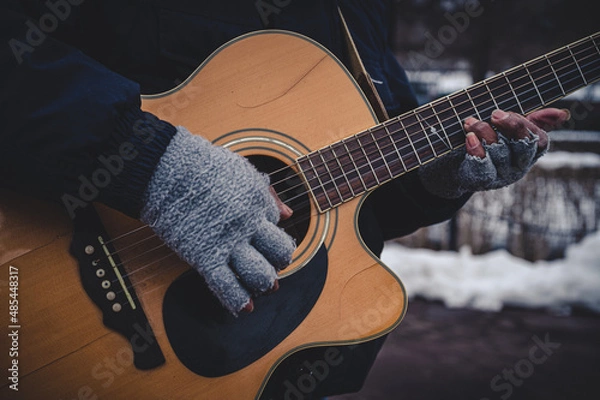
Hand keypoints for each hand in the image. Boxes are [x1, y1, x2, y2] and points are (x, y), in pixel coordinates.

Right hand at [141, 127, 295, 314]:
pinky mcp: (204, 255)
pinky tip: (245, 308)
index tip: (266, 239)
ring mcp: (228, 241)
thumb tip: (287, 213)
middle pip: (278, 253)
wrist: (167, 170)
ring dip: (264, 283)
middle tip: (274, 266)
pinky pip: (225, 284)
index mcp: (259, 202)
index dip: (274, 234)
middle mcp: (249, 224)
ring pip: (258, 273)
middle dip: (279, 262)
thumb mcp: (242, 172)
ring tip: (264, 286)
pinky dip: (237, 300)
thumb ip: (266, 193)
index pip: (278, 226)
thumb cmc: (202, 166)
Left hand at [418, 108, 569, 198]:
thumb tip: (560, 113)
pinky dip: (475, 150)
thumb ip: (534, 121)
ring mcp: (501, 176)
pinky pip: (482, 167)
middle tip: (494, 113)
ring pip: (499, 151)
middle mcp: (518, 166)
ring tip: (469, 121)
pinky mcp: (482, 181)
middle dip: (512, 126)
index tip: (502, 112)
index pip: (540, 140)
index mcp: (530, 154)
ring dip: (483, 131)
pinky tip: (469, 137)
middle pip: (525, 146)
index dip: (524, 124)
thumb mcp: (510, 132)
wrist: (460, 168)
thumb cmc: (489, 144)